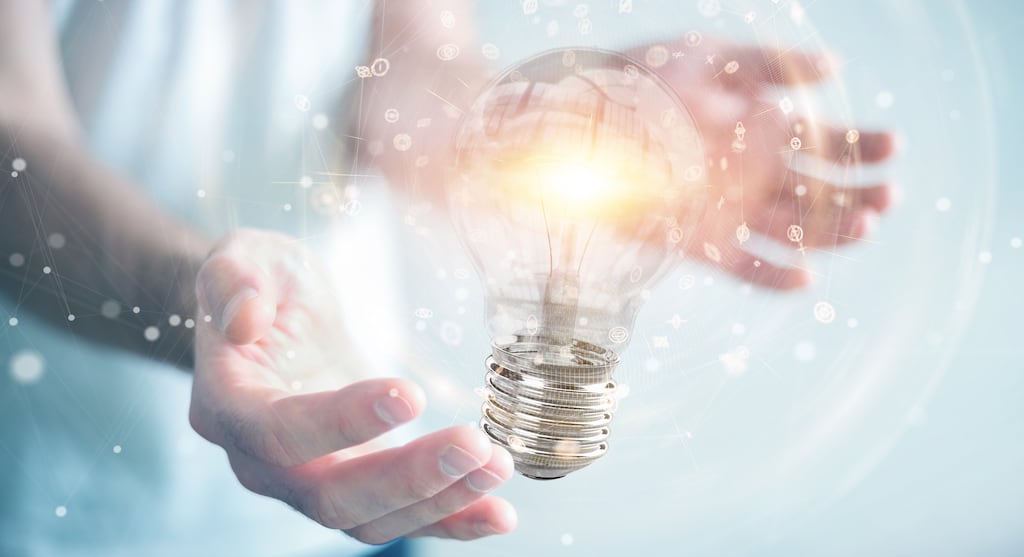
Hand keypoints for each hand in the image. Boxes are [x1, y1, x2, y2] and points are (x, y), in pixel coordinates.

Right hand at [188, 229, 516, 543]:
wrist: (272, 316)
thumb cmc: (262, 283)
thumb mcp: (245, 256)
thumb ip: (234, 279)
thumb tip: (243, 320)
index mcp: (228, 404)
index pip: (279, 430)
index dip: (342, 421)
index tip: (410, 394)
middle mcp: (261, 461)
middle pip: (328, 495)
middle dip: (406, 478)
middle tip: (473, 448)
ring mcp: (307, 481)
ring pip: (368, 518)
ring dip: (439, 501)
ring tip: (497, 466)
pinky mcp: (354, 484)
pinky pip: (400, 518)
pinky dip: (450, 520)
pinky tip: (498, 511)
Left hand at [635, 39, 895, 288]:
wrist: (580, 127)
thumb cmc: (644, 83)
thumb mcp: (711, 58)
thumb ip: (771, 63)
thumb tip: (834, 67)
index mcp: (759, 128)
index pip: (824, 142)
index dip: (861, 146)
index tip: (893, 147)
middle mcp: (750, 173)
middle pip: (819, 190)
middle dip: (858, 193)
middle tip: (887, 196)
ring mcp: (729, 210)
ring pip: (794, 229)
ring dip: (831, 233)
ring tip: (863, 228)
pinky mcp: (701, 243)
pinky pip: (745, 268)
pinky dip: (775, 276)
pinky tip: (806, 277)